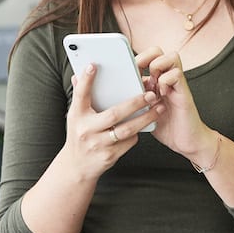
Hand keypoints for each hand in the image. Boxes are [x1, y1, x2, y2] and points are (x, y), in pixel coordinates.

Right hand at [62, 63, 154, 178]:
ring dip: (145, 118)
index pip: (80, 95)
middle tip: (150, 94)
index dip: (86, 80)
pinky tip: (145, 125)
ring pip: (127, 130)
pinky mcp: (110, 156)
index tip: (93, 65)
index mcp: (77, 116)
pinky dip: (138, 132)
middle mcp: (86, 130)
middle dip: (135, 103)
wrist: (77, 166)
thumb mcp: (75, 116)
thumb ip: (80, 97)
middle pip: (114, 114)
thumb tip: (79, 74)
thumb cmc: (79, 134)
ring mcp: (98, 144)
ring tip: (158, 108)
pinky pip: (129, 142)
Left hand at [134, 46, 217, 164]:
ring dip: (158, 67)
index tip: (124, 70)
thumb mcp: (143, 111)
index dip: (135, 59)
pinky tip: (161, 95)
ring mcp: (177, 84)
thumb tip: (115, 92)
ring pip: (171, 57)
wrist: (186, 143)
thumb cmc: (165, 127)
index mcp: (155, 81)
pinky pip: (176, 74)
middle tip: (138, 72)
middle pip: (158, 51)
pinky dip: (166, 81)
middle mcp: (167, 79)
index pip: (146, 57)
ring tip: (152, 84)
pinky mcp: (184, 92)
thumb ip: (134, 99)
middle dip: (145, 57)